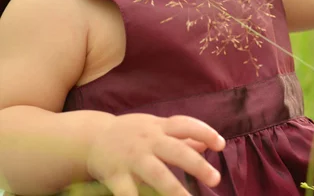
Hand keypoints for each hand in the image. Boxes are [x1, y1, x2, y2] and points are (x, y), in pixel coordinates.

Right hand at [86, 113, 225, 195]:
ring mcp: (132, 158)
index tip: (221, 144)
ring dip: (174, 190)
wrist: (92, 138)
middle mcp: (147, 140)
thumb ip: (181, 136)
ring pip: (156, 174)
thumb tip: (208, 142)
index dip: (204, 132)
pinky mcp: (116, 176)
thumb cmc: (131, 134)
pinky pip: (127, 193)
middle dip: (196, 164)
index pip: (185, 125)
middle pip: (175, 150)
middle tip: (215, 178)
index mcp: (158, 127)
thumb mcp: (155, 128)